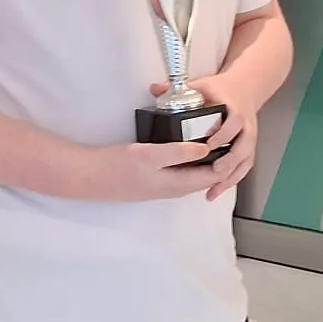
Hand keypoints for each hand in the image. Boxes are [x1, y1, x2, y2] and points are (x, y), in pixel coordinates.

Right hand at [91, 140, 222, 201]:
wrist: (91, 178)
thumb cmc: (118, 166)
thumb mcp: (150, 154)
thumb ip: (178, 152)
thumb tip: (205, 149)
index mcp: (178, 184)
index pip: (214, 175)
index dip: (226, 159)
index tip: (231, 137)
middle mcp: (175, 189)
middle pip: (207, 176)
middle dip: (219, 158)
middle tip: (225, 133)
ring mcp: (165, 186)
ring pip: (194, 174)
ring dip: (205, 159)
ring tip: (210, 135)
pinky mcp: (155, 180)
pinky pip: (182, 171)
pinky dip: (190, 159)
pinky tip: (186, 144)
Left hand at [150, 74, 258, 202]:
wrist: (243, 89)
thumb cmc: (221, 90)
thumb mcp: (201, 85)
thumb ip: (177, 88)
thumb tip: (154, 89)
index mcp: (234, 110)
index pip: (233, 122)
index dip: (222, 134)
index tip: (208, 144)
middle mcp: (245, 125)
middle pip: (243, 144)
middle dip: (229, 159)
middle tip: (213, 170)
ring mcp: (248, 138)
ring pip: (244, 159)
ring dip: (230, 175)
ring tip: (213, 188)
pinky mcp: (248, 148)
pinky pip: (244, 167)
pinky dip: (232, 180)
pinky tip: (217, 190)